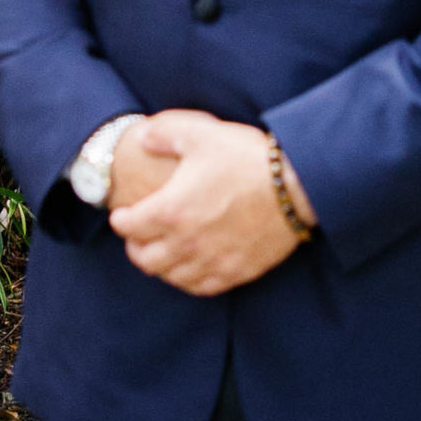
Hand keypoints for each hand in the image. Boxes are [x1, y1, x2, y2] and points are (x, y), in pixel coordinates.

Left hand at [107, 110, 307, 295]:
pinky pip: (200, 287)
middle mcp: (185, 243)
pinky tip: (191, 269)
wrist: (298, 186)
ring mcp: (211, 261)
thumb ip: (165, 133)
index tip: (125, 212)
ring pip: (170, 277)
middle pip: (143, 259)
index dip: (122, 218)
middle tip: (140, 236)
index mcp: (169, 211)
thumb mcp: (202, 133)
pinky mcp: (236, 272)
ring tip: (163, 253)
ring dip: (160, 265)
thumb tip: (144, 136)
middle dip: (135, 246)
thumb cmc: (248, 158)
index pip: (127, 227)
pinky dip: (188, 280)